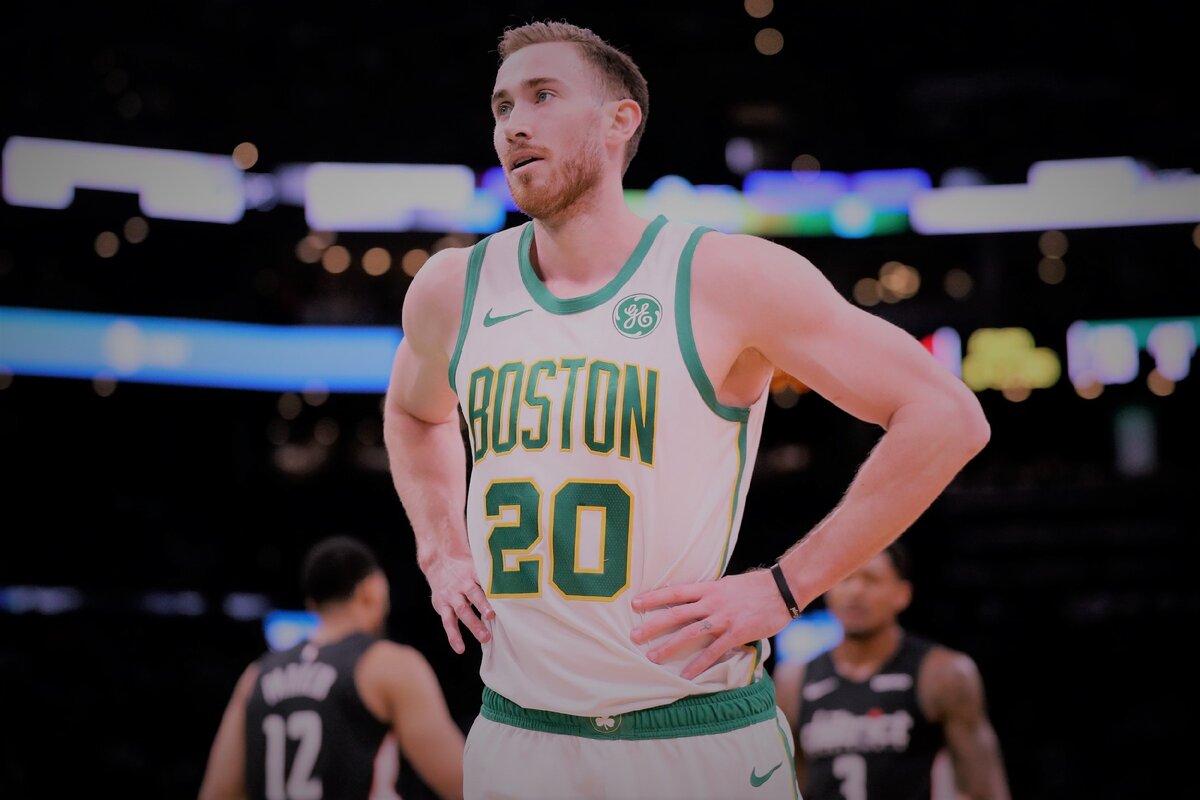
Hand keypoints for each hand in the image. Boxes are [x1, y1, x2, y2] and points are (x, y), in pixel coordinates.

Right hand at [423, 550, 494, 653]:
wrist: (439, 560)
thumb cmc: (466, 566)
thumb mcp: (477, 563)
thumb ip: (492, 573)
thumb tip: (519, 577)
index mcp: (473, 571)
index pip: (484, 579)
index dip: (492, 588)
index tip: (503, 597)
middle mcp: (462, 583)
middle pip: (473, 594)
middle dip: (483, 606)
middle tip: (493, 616)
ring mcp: (451, 595)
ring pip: (462, 610)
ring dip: (473, 624)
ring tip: (485, 638)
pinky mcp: (442, 606)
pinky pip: (447, 622)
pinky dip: (453, 636)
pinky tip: (460, 648)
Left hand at [630, 569, 793, 679]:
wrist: (782, 589)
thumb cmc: (756, 586)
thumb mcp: (728, 584)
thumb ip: (711, 593)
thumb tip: (696, 601)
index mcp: (709, 588)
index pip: (675, 591)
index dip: (654, 597)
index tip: (635, 603)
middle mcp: (712, 601)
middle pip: (676, 613)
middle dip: (653, 625)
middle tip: (633, 636)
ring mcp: (724, 618)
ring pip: (690, 632)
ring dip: (669, 646)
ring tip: (652, 657)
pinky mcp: (737, 633)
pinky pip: (714, 651)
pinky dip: (699, 664)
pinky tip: (686, 675)